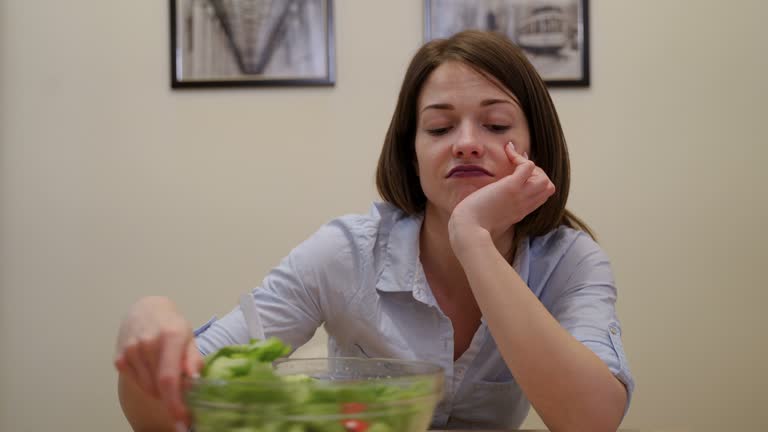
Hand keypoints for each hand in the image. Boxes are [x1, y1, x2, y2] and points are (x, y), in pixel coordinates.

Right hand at [114, 296, 202, 423]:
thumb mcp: (189, 338)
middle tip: (180, 394)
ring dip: (160, 391)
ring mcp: (130, 350)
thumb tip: (194, 381)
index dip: (175, 403)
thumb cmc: (171, 326)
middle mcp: (148, 343)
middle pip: (158, 387)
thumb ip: (193, 359)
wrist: (145, 311)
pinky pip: (136, 382)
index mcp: (170, 336)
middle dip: (171, 398)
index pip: (169, 378)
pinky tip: (151, 368)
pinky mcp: (119, 358)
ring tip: (165, 373)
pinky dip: (147, 383)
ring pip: (148, 388)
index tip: (182, 420)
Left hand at [449, 142, 554, 249]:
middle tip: (517, 167)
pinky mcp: (511, 187)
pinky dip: (520, 157)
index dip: (533, 183)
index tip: (517, 173)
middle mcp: (523, 205)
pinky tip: (507, 151)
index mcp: (519, 213)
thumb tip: (484, 207)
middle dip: (538, 174)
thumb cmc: (472, 228)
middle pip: (548, 188)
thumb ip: (494, 214)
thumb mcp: (489, 221)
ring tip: (514, 161)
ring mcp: (520, 196)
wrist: (467, 229)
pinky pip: (528, 166)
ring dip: (533, 167)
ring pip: (545, 179)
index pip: (539, 197)